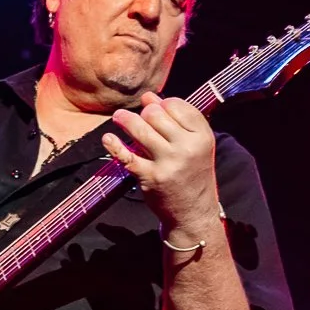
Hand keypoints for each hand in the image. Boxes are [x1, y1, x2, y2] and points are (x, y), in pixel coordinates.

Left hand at [103, 94, 219, 238]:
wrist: (193, 212)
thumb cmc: (192, 173)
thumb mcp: (194, 145)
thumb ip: (176, 120)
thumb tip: (148, 97)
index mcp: (202, 136)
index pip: (176, 105)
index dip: (162, 103)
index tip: (155, 107)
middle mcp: (186, 148)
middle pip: (156, 114)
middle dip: (144, 113)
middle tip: (138, 117)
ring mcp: (168, 162)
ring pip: (140, 129)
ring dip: (125, 120)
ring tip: (119, 117)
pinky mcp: (150, 177)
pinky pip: (127, 156)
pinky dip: (114, 145)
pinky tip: (108, 138)